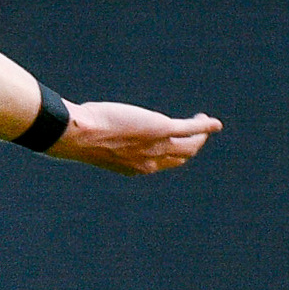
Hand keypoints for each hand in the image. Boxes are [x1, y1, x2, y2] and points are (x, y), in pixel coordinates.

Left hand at [48, 101, 220, 175]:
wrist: (75, 135)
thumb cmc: (75, 138)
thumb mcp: (92, 145)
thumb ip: (102, 143)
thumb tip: (90, 131)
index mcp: (135, 168)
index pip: (161, 165)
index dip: (170, 155)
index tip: (172, 143)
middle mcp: (150, 162)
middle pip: (181, 157)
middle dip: (191, 146)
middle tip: (195, 133)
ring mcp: (158, 146)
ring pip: (191, 144)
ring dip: (201, 134)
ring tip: (202, 122)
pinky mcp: (162, 128)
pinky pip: (192, 128)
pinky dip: (205, 125)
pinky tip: (213, 122)